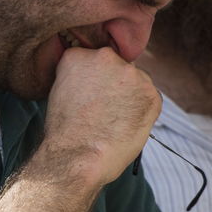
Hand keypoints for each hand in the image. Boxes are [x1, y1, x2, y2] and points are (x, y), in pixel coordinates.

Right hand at [41, 47, 159, 184]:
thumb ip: (79, 76)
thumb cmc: (64, 132)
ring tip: (114, 120)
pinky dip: (142, 111)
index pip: (93, 60)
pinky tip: (125, 125)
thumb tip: (97, 80)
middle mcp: (106, 57)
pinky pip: (149, 98)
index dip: (93, 80)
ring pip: (135, 82)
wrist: (78, 156)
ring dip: (129, 96)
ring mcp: (131, 74)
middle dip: (114, 84)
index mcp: (78, 55)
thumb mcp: (59, 91)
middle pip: (117, 66)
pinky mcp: (151, 93)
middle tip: (103, 109)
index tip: (89, 94)